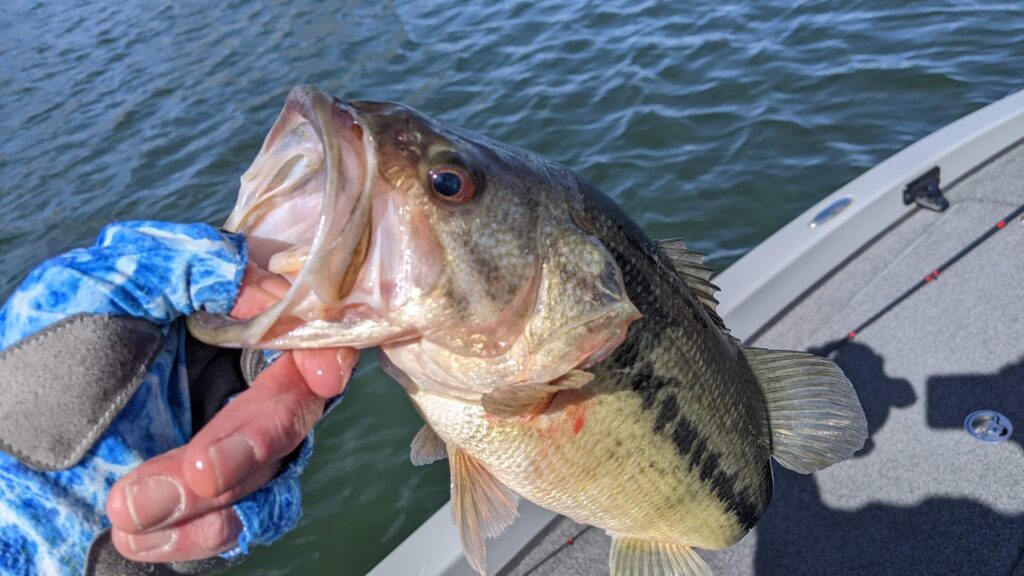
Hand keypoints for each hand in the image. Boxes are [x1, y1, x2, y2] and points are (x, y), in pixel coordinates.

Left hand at [106, 265, 357, 561]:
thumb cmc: (40, 356)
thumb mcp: (105, 286)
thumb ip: (191, 265)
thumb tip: (274, 292)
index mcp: (225, 319)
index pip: (303, 327)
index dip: (326, 348)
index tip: (319, 374)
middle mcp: (239, 381)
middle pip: (293, 409)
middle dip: (253, 442)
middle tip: (199, 473)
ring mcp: (227, 447)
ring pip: (273, 475)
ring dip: (215, 499)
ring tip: (126, 507)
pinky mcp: (209, 506)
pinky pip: (242, 526)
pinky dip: (201, 537)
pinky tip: (136, 536)